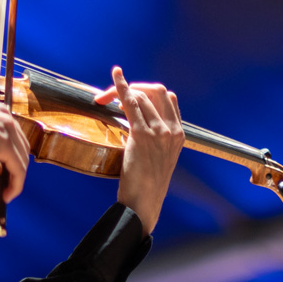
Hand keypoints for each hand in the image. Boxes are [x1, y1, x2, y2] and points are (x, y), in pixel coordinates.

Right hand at [0, 95, 28, 202]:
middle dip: (16, 166)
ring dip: (16, 178)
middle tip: (7, 183)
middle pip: (21, 146)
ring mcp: (8, 129)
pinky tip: (7, 195)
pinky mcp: (7, 145)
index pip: (12, 136)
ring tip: (7, 192)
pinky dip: (16, 185)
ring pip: (22, 158)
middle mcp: (4, 116)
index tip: (7, 171)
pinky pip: (18, 170)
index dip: (11, 156)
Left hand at [95, 67, 183, 234]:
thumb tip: (139, 129)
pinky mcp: (142, 135)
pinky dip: (121, 87)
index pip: (168, 98)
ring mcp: (159, 131)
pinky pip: (130, 103)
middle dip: (134, 86)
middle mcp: (172, 130)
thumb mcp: (159, 160)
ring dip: (120, 91)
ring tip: (103, 98)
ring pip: (141, 95)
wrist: (144, 204)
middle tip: (113, 95)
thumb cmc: (147, 186)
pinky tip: (115, 78)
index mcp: (179, 134)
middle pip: (155, 91)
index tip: (130, 96)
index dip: (147, 92)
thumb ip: (155, 141)